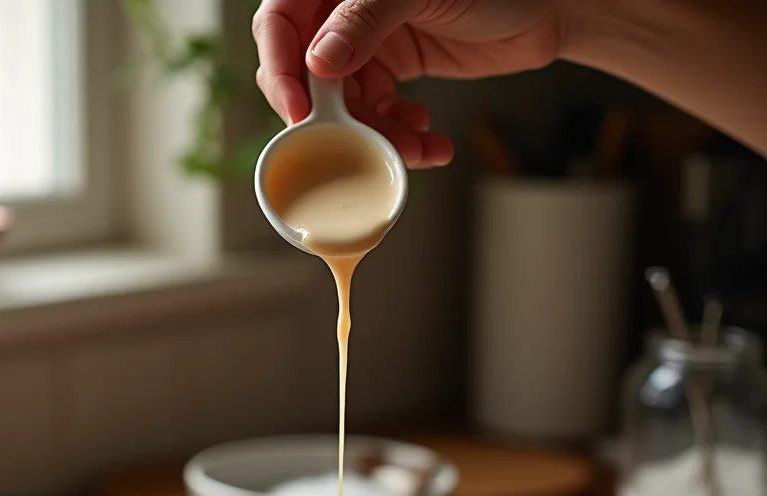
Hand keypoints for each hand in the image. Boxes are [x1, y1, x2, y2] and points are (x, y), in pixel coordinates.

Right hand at [253, 0, 565, 167]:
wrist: (547, 7)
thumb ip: (365, 20)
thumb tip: (318, 61)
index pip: (279, 24)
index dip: (280, 69)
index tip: (300, 112)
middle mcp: (342, 12)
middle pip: (305, 74)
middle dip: (331, 118)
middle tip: (353, 145)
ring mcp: (366, 44)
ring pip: (343, 106)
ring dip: (373, 137)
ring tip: (411, 149)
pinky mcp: (391, 71)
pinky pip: (376, 116)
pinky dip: (397, 136)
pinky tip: (426, 139)